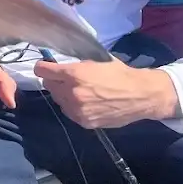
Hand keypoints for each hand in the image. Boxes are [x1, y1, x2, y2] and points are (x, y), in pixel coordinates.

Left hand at [34, 57, 179, 127]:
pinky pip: (69, 112)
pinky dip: (73, 107)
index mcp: (73, 74)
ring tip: (79, 92)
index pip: (41, 70)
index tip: (47, 68)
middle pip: (48, 86)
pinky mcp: (85, 122)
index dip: (44, 68)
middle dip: (55, 81)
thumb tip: (58, 64)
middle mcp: (71, 92)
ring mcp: (77, 109)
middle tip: (66, 80)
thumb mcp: (95, 61)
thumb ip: (74, 64)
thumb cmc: (119, 74)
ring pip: (58, 100)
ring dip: (63, 95)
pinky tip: (85, 103)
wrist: (141, 95)